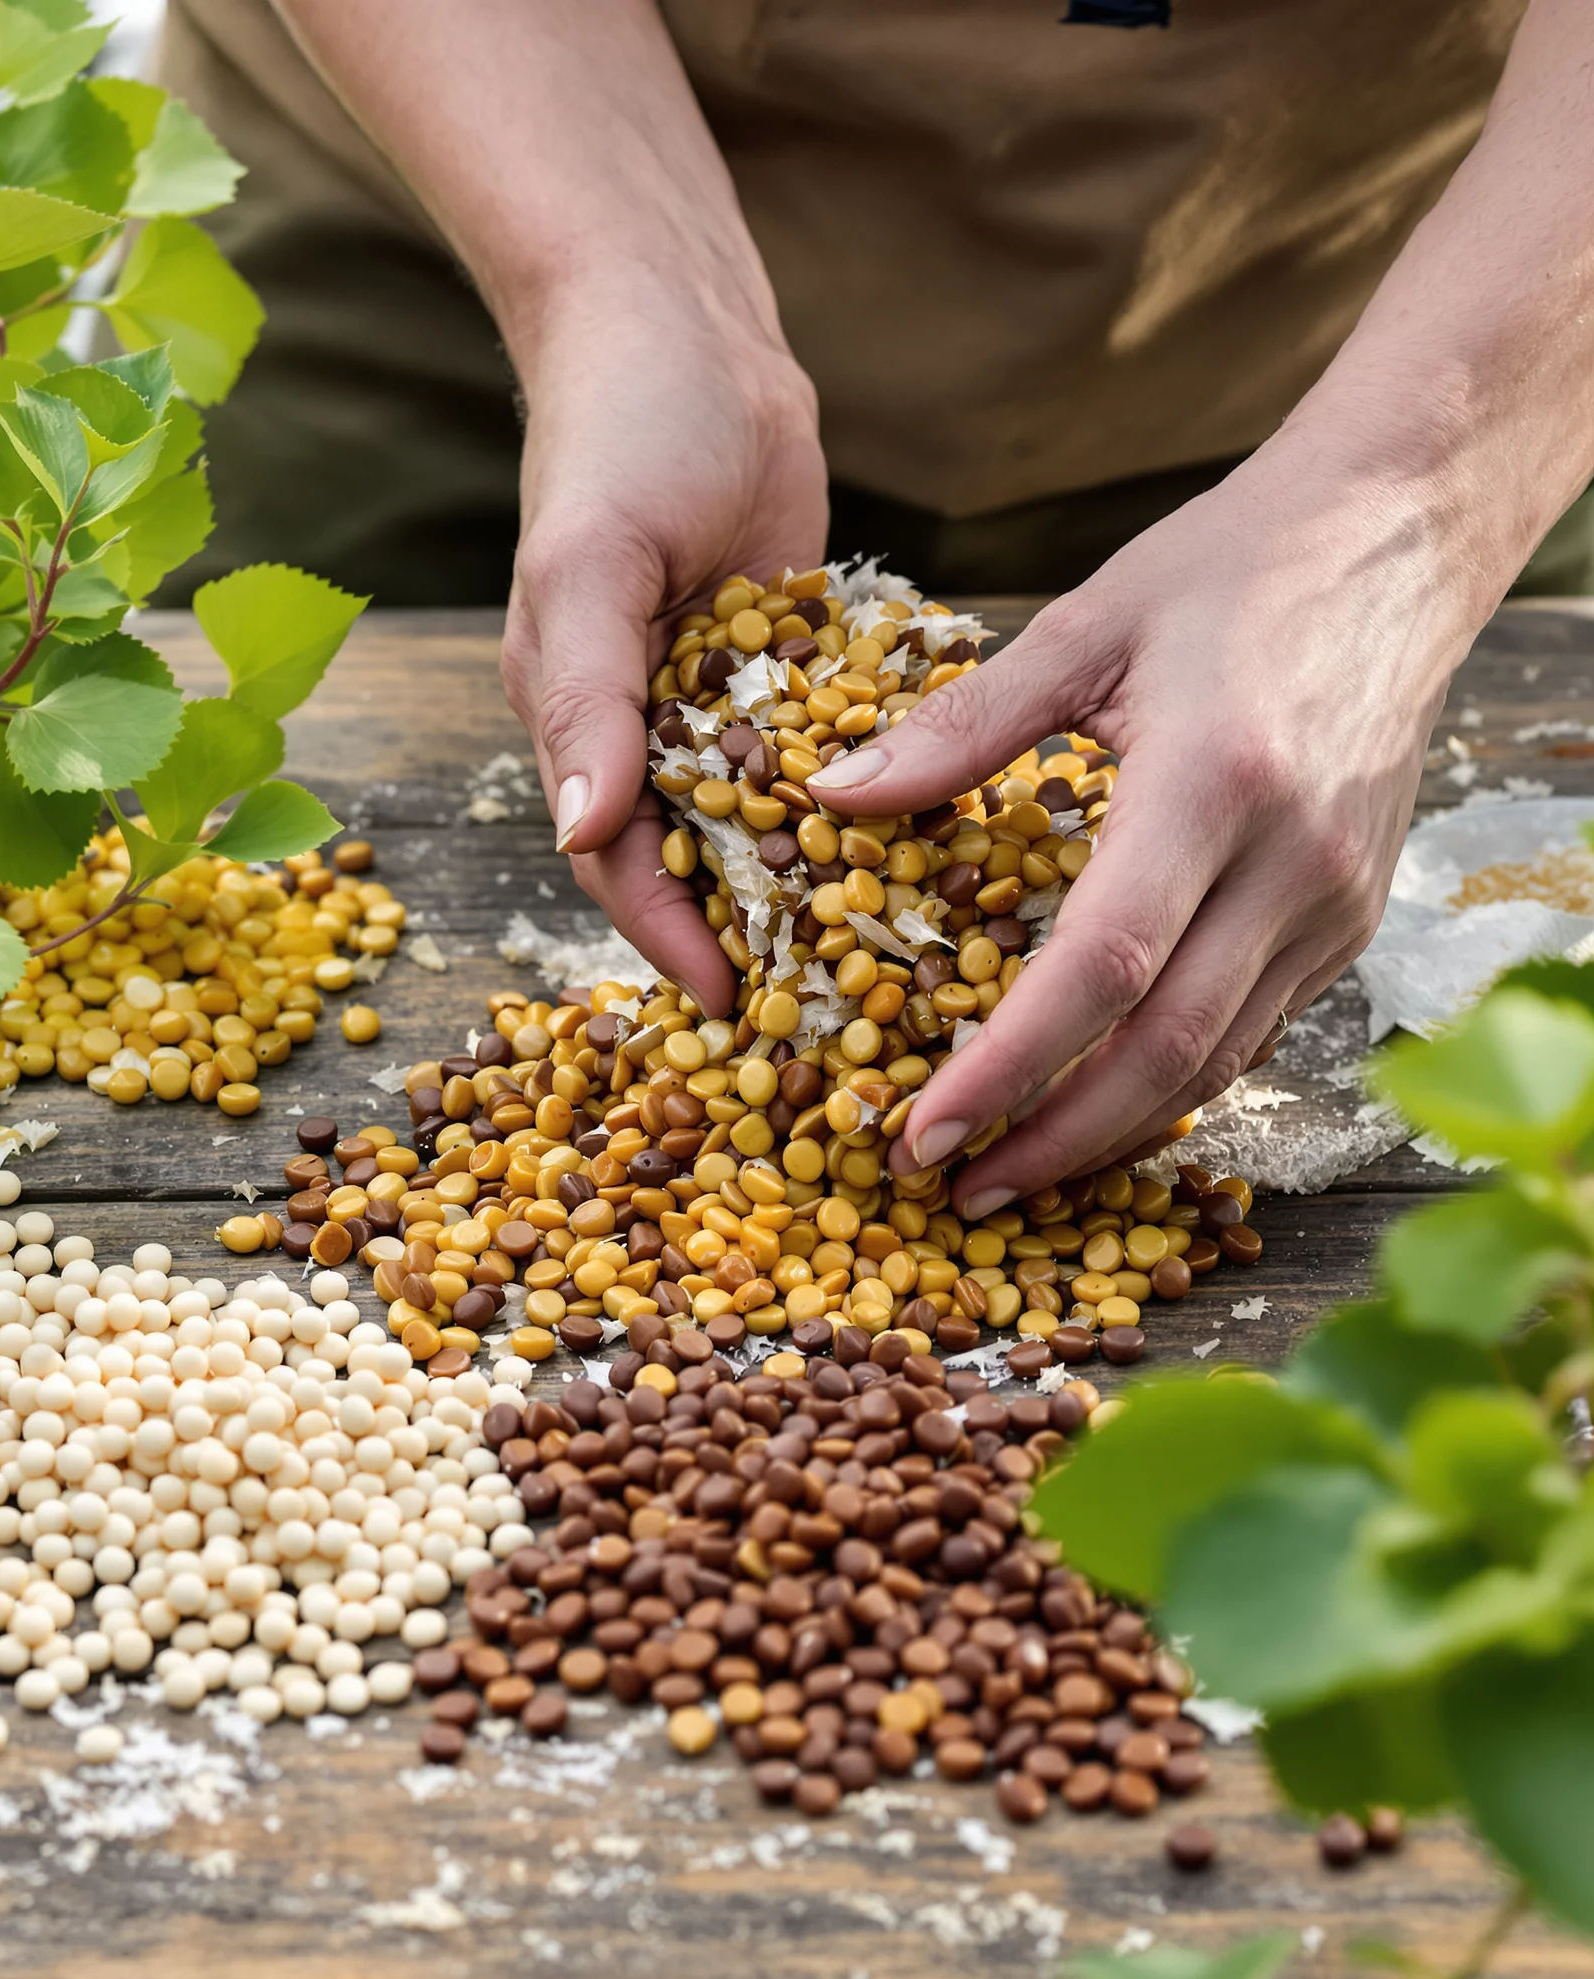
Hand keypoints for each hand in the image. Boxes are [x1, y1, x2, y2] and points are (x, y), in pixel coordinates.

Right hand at [504, 287, 825, 1012]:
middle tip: (828, 1006)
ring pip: (768, 820)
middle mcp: (647, 725)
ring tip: (888, 954)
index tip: (734, 1001)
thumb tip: (585, 832)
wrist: (687, 326)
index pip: (618, 860)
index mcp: (578, 719)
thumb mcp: (591, 565)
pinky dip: (863, 798)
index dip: (670, 934)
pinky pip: (824, 754)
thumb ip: (588, 700)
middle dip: (752, 932)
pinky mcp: (788, 666)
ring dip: (816, 881)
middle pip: (698, 859)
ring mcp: (720, 700)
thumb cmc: (618, 436)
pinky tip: (929, 845)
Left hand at [806, 446, 1483, 1216]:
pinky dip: (1172, 1082)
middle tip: (957, 1188)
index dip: (1008, 1065)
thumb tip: (834, 795)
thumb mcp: (1085, 625)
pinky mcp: (1351, 914)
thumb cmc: (1235, 567)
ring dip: (1113, 1134)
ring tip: (1014, 1173)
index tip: (924, 1128)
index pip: (1101, 968)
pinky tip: (1100, 1106)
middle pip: (1167, 1050)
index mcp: (1213, 784)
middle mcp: (1289, 862)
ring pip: (1220, 1061)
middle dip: (1055, 1139)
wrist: (1397, 537)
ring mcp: (1334, 900)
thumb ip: (960, 726)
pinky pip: (1257, 1029)